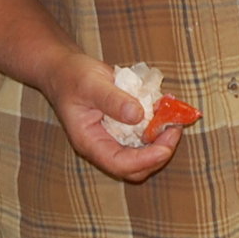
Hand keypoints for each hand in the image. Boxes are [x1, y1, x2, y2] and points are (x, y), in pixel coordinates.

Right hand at [40, 52, 180, 184]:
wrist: (63, 70)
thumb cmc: (72, 76)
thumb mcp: (91, 84)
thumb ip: (113, 100)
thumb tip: (138, 115)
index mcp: (89, 142)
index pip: (120, 164)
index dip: (146, 160)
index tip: (166, 145)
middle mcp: (102, 146)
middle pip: (136, 167)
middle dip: (159, 152)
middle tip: (174, 127)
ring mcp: (113, 139)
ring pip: (143, 154)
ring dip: (162, 139)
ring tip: (172, 115)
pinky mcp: (123, 129)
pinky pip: (144, 136)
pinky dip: (158, 126)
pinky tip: (164, 107)